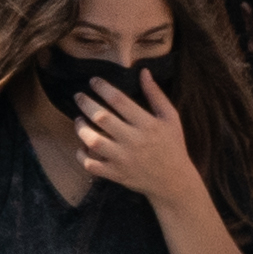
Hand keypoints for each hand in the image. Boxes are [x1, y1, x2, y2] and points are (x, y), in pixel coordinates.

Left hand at [72, 70, 202, 207]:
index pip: (119, 101)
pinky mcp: (116, 174)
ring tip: (79, 119)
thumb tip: (143, 71)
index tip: (93, 81)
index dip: (103, 88)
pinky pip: (91, 165)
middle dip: (86, 104)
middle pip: (102, 118)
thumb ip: (156, 94)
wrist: (174, 182)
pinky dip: (81, 155)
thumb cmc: (172, 145)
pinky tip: (82, 145)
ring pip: (93, 141)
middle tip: (78, 96)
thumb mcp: (170, 117)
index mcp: (147, 124)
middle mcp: (133, 141)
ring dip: (81, 128)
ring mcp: (123, 159)